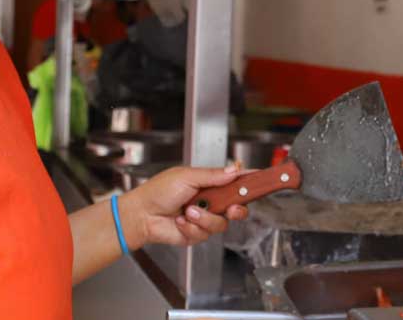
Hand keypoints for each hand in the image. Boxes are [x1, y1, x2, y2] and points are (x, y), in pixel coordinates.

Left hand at [120, 165, 250, 248]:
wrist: (142, 215)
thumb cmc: (158, 191)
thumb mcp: (187, 177)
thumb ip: (213, 175)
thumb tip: (233, 169)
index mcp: (208, 183)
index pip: (233, 181)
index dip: (248, 181)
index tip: (260, 179)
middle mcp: (209, 201)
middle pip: (236, 207)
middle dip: (237, 208)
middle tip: (232, 207)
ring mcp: (204, 218)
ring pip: (221, 223)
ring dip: (204, 218)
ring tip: (187, 211)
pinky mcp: (197, 234)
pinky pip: (205, 233)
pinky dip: (192, 227)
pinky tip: (180, 221)